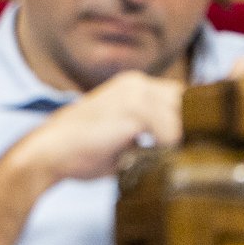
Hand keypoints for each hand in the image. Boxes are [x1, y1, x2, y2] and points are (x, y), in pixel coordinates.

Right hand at [6, 69, 182, 185]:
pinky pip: (171, 131)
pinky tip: (155, 161)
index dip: (192, 122)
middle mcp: (138, 83)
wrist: (49, 152)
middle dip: (193, 130)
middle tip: (188, 157)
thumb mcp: (126, 138)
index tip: (193, 146)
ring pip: (185, 116)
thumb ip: (154, 136)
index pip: (182, 99)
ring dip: (183, 141)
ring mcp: (135, 93)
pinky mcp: (132, 109)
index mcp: (136, 86)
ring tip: (173, 161)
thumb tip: (188, 151)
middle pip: (190, 104)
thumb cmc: (85, 151)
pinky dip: (169, 150)